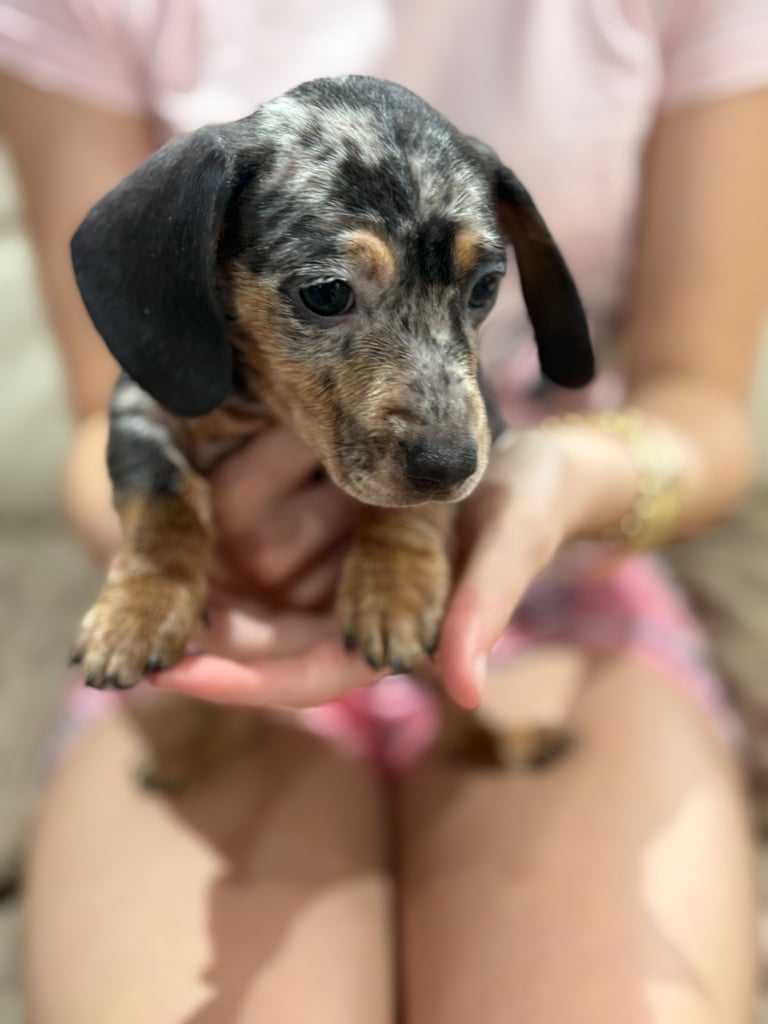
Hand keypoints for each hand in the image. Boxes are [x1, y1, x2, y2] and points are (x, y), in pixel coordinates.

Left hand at [153, 427, 574, 709]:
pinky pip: (275, 566)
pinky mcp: (342, 550)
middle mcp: (366, 621)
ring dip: (207, 610)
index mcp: (401, 636)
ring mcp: (351, 587)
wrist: (544, 466)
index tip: (176, 671)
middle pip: (270, 654)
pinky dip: (232, 559)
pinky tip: (188, 536)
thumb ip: (485, 606)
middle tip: (134, 634)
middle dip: (204, 649)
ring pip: (264, 615)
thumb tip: (461, 689)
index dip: (244, 682)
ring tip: (139, 591)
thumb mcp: (512, 540)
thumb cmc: (534, 502)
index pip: (312, 679)